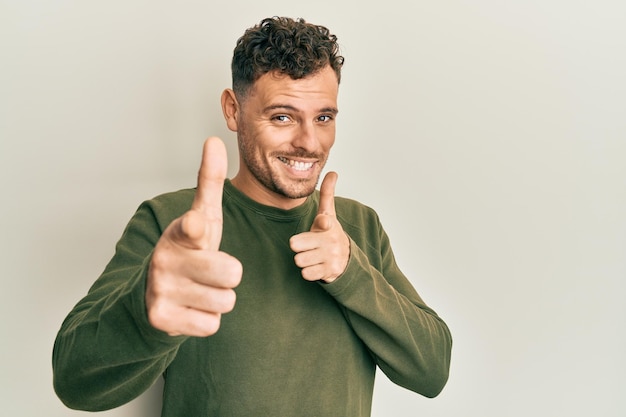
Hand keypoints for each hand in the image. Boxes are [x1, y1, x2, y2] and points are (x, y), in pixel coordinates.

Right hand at [146, 137, 241, 336]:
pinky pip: (212, 325)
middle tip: (211, 273)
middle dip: (230, 277)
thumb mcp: (201, 217)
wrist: (151, 294)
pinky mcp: (161, 319)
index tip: (196, 225)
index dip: (196, 228)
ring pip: (226, 302)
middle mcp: (166, 258)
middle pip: (232, 274)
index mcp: (181, 232)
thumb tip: (214, 139)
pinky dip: (206, 321)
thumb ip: (209, 182)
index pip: (192, 227)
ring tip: (199, 290)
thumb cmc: (188, 251)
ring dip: (218, 299)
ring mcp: (161, 289)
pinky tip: (190, 309)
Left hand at [289, 172, 349, 282]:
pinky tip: (316, 266)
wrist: (346, 259)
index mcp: (329, 225)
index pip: (324, 222)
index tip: (322, 222)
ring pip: (299, 261)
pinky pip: (306, 274)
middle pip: (296, 245)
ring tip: (312, 255)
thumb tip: (333, 171)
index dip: (322, 223)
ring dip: (302, 259)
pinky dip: (308, 272)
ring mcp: (331, 257)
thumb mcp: (329, 214)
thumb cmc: (329, 233)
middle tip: (306, 245)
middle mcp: (331, 241)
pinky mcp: (330, 272)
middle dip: (298, 246)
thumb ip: (327, 194)